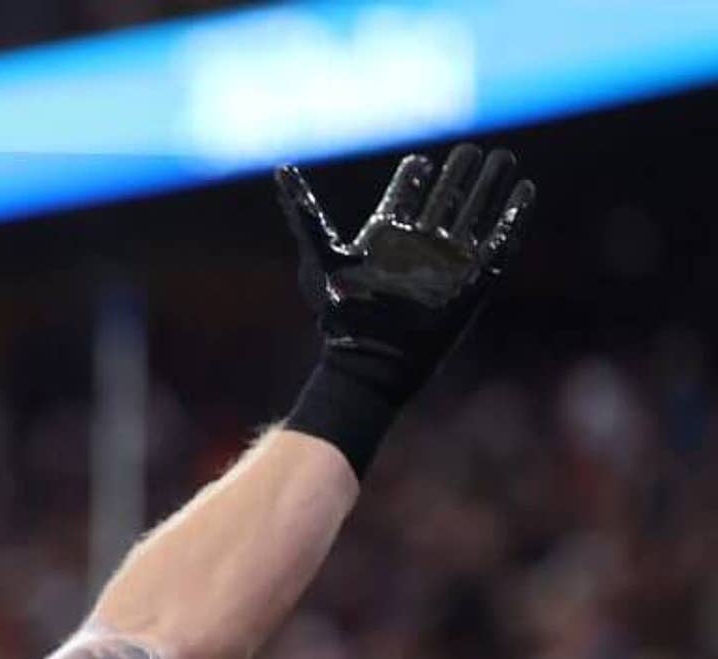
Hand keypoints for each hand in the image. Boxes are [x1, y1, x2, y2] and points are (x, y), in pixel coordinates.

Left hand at [278, 143, 535, 401]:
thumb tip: (281, 170)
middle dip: (460, 172)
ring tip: (503, 158)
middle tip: (470, 150)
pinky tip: (525, 191)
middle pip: (445, 197)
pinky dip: (514, 216)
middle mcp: (418, 245)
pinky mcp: (473, 282)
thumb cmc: (341, 313)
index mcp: (386, 236)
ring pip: (474, 212)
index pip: (406, 194)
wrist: (370, 360)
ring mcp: (447, 262)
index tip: (419, 163)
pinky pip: (500, 242)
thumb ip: (303, 212)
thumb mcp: (319, 255)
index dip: (414, 176)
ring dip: (490, 185)